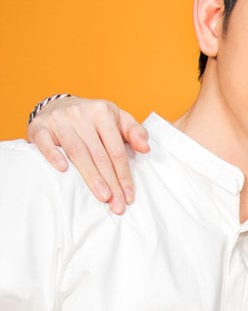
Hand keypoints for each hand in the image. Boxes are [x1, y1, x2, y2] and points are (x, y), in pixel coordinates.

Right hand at [27, 97, 148, 214]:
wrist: (59, 105)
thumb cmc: (94, 118)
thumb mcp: (118, 118)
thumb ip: (135, 132)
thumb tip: (146, 148)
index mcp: (103, 112)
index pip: (117, 150)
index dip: (124, 175)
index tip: (129, 197)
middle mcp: (81, 114)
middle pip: (99, 155)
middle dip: (110, 182)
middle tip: (117, 205)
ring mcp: (59, 120)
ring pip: (77, 152)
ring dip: (91, 176)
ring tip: (102, 197)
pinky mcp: (39, 126)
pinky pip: (45, 142)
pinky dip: (53, 155)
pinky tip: (63, 170)